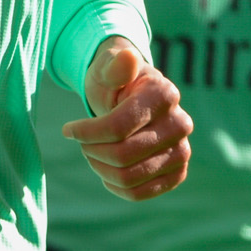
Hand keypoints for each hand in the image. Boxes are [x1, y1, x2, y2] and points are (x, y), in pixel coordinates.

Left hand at [61, 37, 190, 200]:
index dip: (87, 132)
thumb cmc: (114, 81)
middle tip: (81, 142)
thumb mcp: (107, 67)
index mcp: (164, 95)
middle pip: (123, 155)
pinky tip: (105, 169)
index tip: (68, 129)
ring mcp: (182, 151)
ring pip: (130, 177)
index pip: (118, 127)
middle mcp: (181, 124)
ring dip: (100, 168)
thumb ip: (114, 64)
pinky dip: (115, 186)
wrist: (131, 97)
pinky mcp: (177, 173)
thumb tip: (128, 56)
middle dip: (92, 150)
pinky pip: (141, 193)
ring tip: (91, 153)